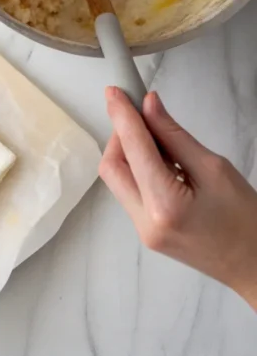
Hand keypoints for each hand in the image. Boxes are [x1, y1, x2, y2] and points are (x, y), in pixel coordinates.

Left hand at [100, 87, 256, 309]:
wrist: (254, 264)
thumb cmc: (246, 220)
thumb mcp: (214, 168)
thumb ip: (174, 135)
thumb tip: (149, 106)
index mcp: (165, 206)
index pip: (132, 149)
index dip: (122, 115)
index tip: (116, 91)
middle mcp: (146, 222)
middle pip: (112, 166)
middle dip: (119, 134)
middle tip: (138, 111)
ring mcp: (144, 231)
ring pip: (117, 179)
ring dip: (128, 151)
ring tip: (155, 135)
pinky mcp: (147, 232)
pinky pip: (130, 192)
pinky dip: (137, 169)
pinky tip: (158, 157)